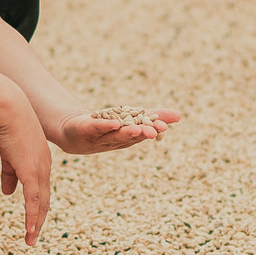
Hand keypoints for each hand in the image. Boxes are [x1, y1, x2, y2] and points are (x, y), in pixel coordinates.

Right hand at [0, 107, 52, 245]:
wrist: (9, 110)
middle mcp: (44, 168)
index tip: (34, 220)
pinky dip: (32, 216)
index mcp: (40, 163)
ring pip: (40, 203)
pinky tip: (30, 229)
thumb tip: (8, 193)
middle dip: (39, 220)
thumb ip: (10, 173)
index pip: (40, 190)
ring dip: (35, 223)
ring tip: (30, 240)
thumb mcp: (8, 154)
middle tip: (33, 236)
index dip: (37, 206)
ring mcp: (39, 170)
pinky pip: (33, 200)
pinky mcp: (31, 171)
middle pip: (44, 200)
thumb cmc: (7, 127)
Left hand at [55, 108, 181, 155]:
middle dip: (141, 134)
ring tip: (136, 129)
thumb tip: (179, 115)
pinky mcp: (88, 130)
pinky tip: (113, 123)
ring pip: (115, 135)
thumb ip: (154, 116)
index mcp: (129, 136)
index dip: (152, 129)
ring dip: (126, 133)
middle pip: (131, 136)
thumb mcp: (131, 118)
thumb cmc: (108, 126)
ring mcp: (101, 136)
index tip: (164, 126)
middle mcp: (117, 139)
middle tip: (153, 132)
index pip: (143, 131)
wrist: (76, 133)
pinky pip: (97, 128)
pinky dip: (105, 126)